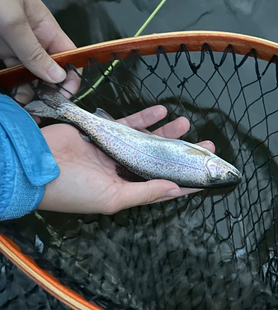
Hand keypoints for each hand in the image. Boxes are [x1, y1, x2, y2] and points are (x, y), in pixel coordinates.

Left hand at [0, 0, 77, 102]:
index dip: (71, 76)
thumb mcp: (14, 20)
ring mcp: (15, 45)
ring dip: (29, 92)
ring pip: (29, 74)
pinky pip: (10, 72)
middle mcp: (33, 39)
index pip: (68, 56)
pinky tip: (13, 96)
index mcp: (45, 28)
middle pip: (49, 69)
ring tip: (25, 107)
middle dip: (48, 89)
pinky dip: (12, 85)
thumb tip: (58, 77)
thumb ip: (33, 51)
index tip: (66, 97)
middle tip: (43, 109)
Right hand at [38, 106, 214, 213]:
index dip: (184, 182)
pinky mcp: (104, 133)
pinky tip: (161, 111)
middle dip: (183, 152)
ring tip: (186, 124)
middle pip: (160, 160)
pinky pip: (129, 124)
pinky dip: (144, 117)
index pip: (162, 186)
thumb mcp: (113, 198)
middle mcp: (123, 171)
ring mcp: (115, 151)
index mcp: (127, 190)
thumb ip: (145, 192)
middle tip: (206, 144)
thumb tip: (175, 190)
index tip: (205, 177)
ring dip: (167, 132)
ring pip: (147, 140)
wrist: (39, 166)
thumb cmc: (74, 191)